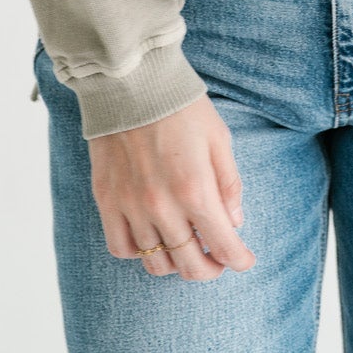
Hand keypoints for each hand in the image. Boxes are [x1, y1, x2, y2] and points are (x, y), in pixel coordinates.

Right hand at [87, 92, 256, 279]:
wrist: (132, 82)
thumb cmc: (182, 107)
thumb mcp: (219, 139)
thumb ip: (229, 184)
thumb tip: (234, 222)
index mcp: (196, 190)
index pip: (223, 246)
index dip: (238, 260)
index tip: (244, 261)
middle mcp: (162, 207)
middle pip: (189, 265)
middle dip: (210, 269)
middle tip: (217, 260)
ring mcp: (131, 207)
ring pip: (156, 263)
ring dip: (177, 263)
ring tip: (187, 249)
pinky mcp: (107, 201)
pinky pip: (122, 248)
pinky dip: (140, 253)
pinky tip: (153, 239)